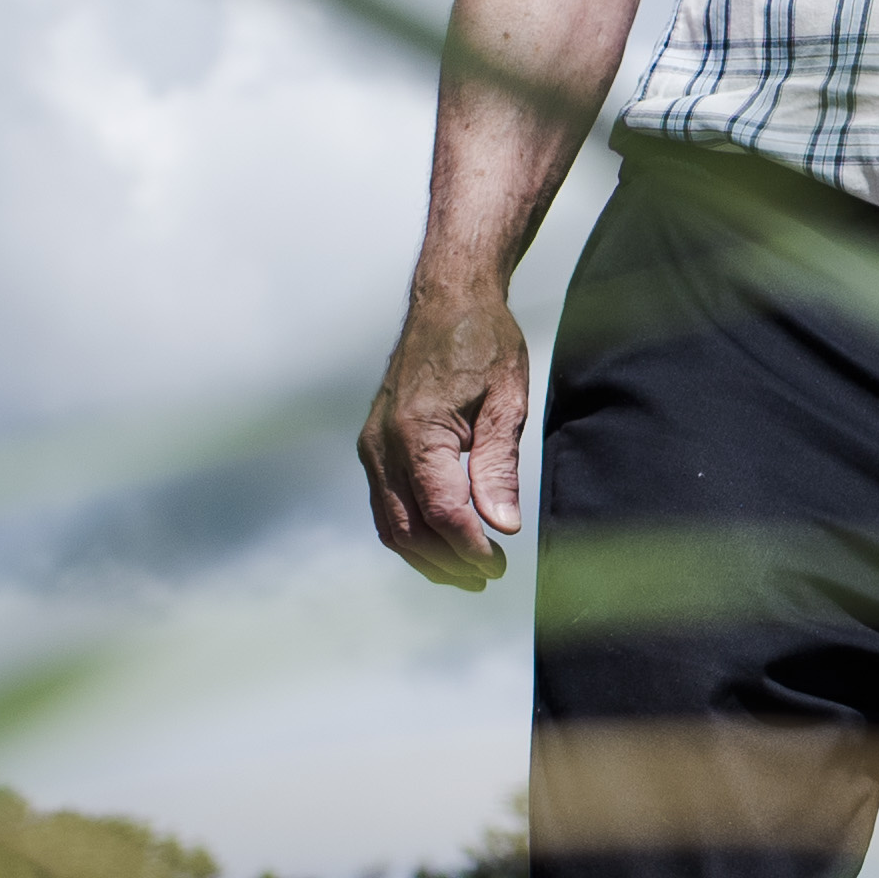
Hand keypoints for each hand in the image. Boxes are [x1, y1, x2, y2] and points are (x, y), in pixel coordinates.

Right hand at [360, 272, 535, 588]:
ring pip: (391, 526)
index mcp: (417, 431)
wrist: (446, 301)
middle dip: (449, 563)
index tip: (500, 566)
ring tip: (469, 573)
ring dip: (428, 557)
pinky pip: (386, 506)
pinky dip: (412, 534)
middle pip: (409, 530)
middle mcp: (383, 445)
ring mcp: (372, 447)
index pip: (441, 512)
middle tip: (491, 576)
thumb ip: (499, 466)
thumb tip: (501, 525)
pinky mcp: (373, 448)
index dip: (470, 548)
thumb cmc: (482, 343)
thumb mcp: (506, 401)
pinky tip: (444, 543)